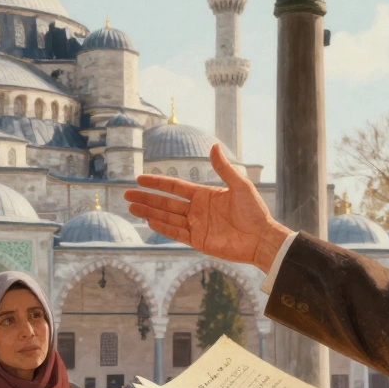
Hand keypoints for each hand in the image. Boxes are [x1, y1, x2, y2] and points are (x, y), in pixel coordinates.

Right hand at [125, 144, 291, 271]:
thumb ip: (223, 168)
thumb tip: (213, 146)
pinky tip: (149, 221)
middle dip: (146, 198)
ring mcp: (196, 226)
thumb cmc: (254, 211)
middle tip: (126, 195)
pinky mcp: (199, 241)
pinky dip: (163, 228)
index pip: (175, 187)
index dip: (157, 183)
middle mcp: (197, 210)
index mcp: (204, 195)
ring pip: (167, 217)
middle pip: (166, 202)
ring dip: (149, 212)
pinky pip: (176, 233)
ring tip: (131, 208)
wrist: (262, 238)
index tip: (139, 179)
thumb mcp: (240, 186)